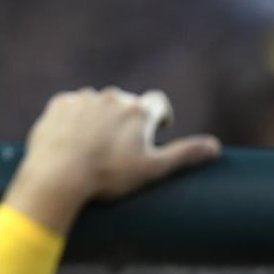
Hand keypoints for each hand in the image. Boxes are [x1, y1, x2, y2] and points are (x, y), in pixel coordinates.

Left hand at [5, 87, 220, 233]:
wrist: (58, 174)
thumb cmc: (108, 175)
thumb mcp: (152, 169)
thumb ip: (184, 154)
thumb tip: (215, 147)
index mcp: (138, 111)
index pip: (158, 102)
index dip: (160, 116)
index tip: (158, 129)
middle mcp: (113, 97)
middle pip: (126, 103)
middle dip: (127, 119)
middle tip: (121, 145)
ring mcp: (84, 98)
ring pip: (97, 103)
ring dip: (99, 117)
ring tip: (93, 144)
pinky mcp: (59, 104)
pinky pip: (71, 106)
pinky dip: (74, 118)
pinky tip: (71, 138)